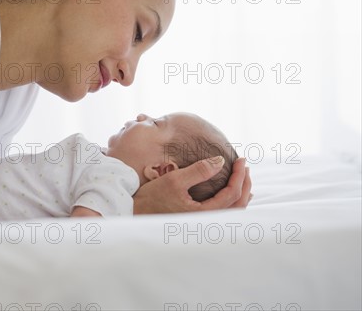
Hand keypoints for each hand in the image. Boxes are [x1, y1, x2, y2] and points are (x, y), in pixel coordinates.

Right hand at [133, 157, 250, 213]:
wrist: (136, 212)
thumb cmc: (153, 197)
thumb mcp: (175, 180)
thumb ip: (199, 170)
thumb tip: (220, 161)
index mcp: (204, 213)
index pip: (232, 194)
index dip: (239, 175)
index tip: (240, 159)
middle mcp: (206, 222)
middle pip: (238, 205)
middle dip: (245, 183)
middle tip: (244, 166)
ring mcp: (203, 223)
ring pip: (233, 211)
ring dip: (242, 193)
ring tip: (244, 177)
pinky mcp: (198, 220)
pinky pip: (224, 213)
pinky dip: (233, 202)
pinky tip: (233, 195)